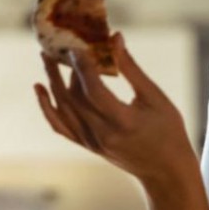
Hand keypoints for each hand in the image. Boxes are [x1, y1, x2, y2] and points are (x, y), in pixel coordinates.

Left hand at [34, 33, 197, 187]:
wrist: (165, 172)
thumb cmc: (168, 131)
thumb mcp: (155, 97)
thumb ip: (131, 68)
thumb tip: (115, 37)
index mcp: (123, 122)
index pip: (94, 91)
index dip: (83, 67)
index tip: (77, 46)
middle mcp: (103, 135)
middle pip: (73, 98)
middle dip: (63, 69)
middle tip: (57, 44)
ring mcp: (92, 143)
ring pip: (63, 109)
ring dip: (52, 82)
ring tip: (46, 58)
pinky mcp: (88, 146)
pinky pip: (61, 126)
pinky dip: (47, 108)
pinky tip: (40, 89)